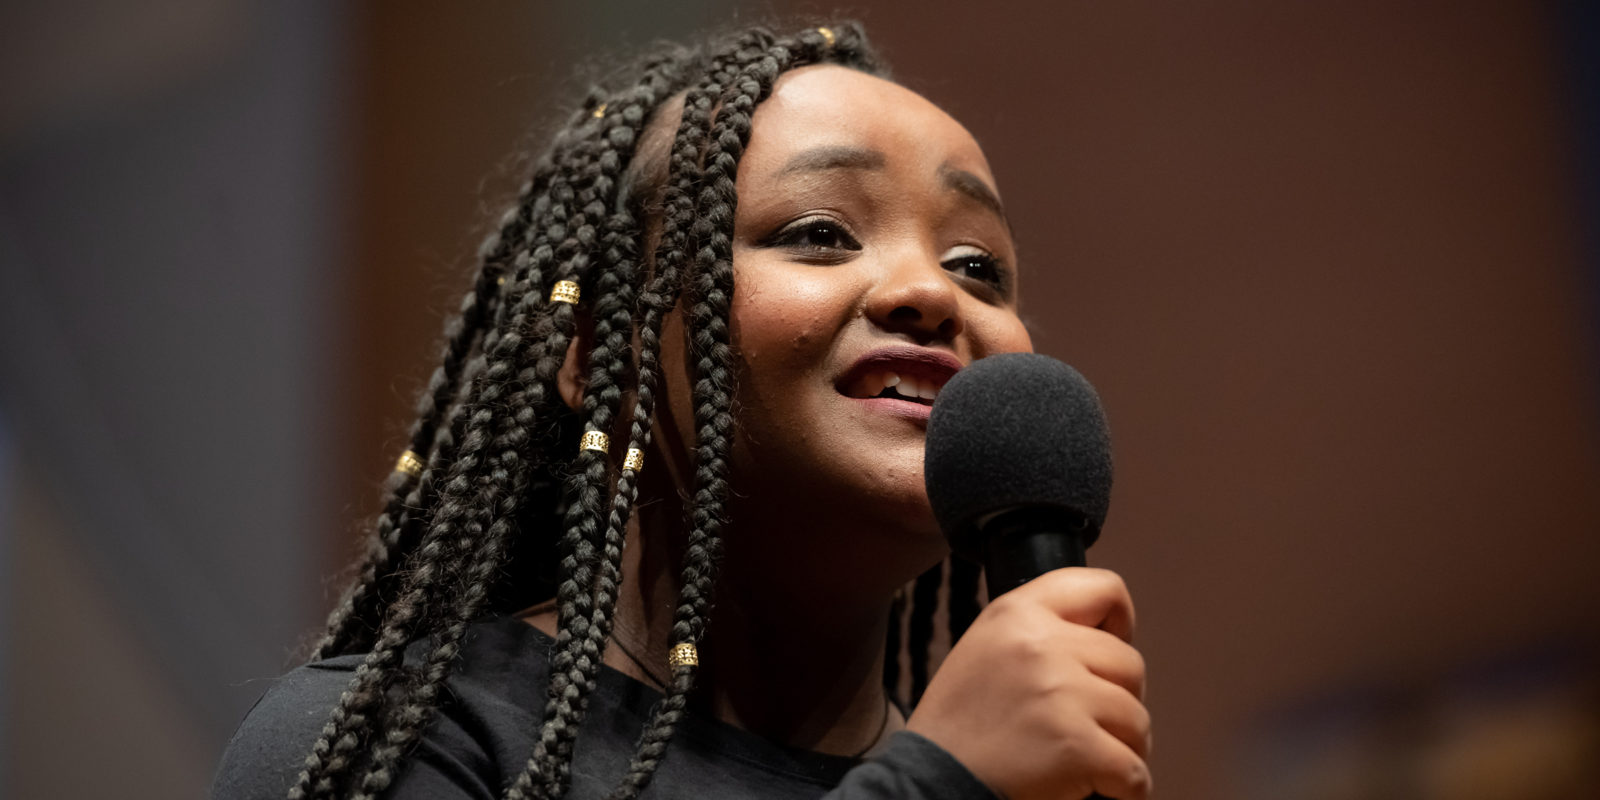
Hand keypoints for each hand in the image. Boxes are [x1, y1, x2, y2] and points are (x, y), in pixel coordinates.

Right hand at [905, 567, 1149, 799]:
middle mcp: (1042, 644)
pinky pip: (1134, 770)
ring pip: (1138, 718)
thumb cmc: (960, 723)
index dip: (1120, 622)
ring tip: (1087, 757)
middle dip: (1121, 699)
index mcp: (1018, 613)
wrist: (931, 780)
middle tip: (1091, 724)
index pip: (1104, 588)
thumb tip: (1105, 638)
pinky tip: (1099, 786)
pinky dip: (1126, 785)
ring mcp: (1062, 695)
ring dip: (1124, 745)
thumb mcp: (984, 647)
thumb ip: (1038, 630)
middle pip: (1130, 664)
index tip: (1111, 650)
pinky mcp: (1077, 746)